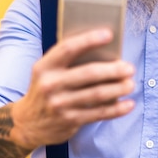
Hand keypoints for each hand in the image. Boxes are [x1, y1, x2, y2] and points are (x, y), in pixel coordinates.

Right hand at [10, 28, 135, 149]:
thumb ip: (67, 63)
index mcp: (44, 67)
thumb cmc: (44, 90)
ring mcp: (59, 104)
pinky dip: (116, 109)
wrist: (26, 123)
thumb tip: (103, 52)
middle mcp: (50, 84)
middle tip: (129, 68)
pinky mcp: (69, 121)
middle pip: (89, 73)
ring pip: (97, 94)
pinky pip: (99, 113)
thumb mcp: (46, 72)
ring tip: (131, 84)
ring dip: (118, 88)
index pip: (67, 49)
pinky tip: (128, 104)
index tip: (109, 34)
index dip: (89, 40)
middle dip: (113, 70)